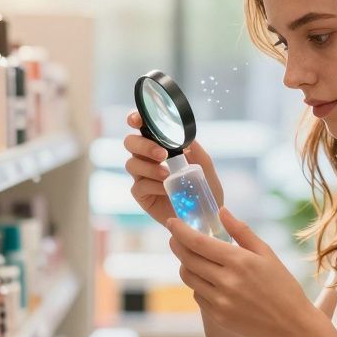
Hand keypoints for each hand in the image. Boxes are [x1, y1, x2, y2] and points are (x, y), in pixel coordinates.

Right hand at [123, 111, 224, 227]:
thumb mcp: (206, 168)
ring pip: (131, 164)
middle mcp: (148, 158)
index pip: (142, 128)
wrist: (205, 216)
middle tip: (162, 154)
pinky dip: (152, 185)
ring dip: (149, 167)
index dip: (135, 119)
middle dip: (143, 145)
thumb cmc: (204, 189)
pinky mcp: (142, 195)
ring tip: (167, 174)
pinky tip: (166, 189)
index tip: (136, 120)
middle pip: (130, 143)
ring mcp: (143, 176)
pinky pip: (139, 186)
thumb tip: (186, 137)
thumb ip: (197, 152)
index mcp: (161, 145)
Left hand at [167, 207, 317, 336]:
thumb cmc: (283, 286)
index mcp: (239, 261)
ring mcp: (220, 301)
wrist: (292, 326)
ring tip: (192, 257)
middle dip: (177, 244)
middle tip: (175, 236)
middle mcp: (226, 281)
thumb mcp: (267, 254)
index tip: (171, 221)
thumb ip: (241, 232)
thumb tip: (222, 212)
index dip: (180, 230)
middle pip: (188, 259)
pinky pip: (197, 295)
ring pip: (189, 278)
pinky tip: (209, 279)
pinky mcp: (218, 316)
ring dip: (185, 264)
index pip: (198, 242)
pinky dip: (198, 284)